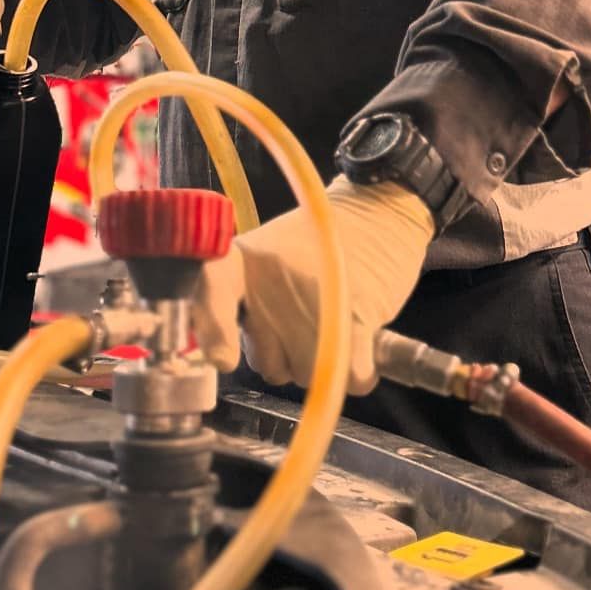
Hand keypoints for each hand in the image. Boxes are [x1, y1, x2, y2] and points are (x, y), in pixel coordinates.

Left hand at [190, 177, 433, 396]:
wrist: (377, 212)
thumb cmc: (318, 244)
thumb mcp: (266, 258)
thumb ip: (243, 301)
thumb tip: (224, 359)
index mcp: (246, 260)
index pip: (213, 292)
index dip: (213, 328)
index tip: (224, 360)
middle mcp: (275, 283)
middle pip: (266, 363)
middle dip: (283, 355)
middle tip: (302, 319)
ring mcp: (316, 304)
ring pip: (306, 375)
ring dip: (319, 362)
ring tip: (331, 319)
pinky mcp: (359, 322)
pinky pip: (349, 377)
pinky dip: (356, 372)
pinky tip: (359, 343)